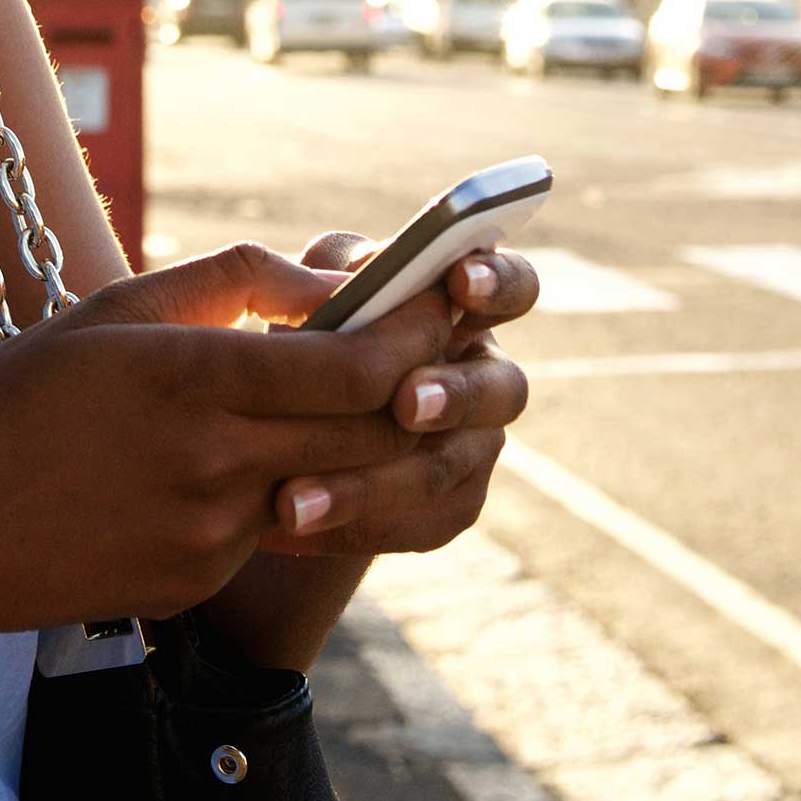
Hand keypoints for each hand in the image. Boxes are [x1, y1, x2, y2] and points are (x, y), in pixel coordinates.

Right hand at [0, 241, 457, 642]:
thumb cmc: (9, 403)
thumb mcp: (109, 310)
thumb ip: (230, 283)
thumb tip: (327, 284)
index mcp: (193, 378)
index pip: (356, 367)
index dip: (415, 335)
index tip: (441, 302)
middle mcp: (215, 462)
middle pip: (369, 433)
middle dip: (415, 389)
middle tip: (433, 350)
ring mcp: (209, 534)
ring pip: (326, 482)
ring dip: (350, 443)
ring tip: (344, 398)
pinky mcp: (194, 582)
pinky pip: (265, 527)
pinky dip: (274, 489)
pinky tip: (229, 464)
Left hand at [258, 231, 537, 559]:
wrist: (288, 429)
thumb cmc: (312, 331)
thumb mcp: (318, 289)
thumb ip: (338, 271)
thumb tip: (356, 279)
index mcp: (466, 311)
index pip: (512, 286)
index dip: (496, 282)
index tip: (458, 283)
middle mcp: (486, 378)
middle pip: (502, 390)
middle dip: (453, 395)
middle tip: (405, 404)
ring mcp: (476, 447)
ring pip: (443, 469)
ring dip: (371, 483)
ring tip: (296, 499)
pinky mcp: (451, 507)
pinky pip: (417, 525)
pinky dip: (352, 525)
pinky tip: (292, 528)